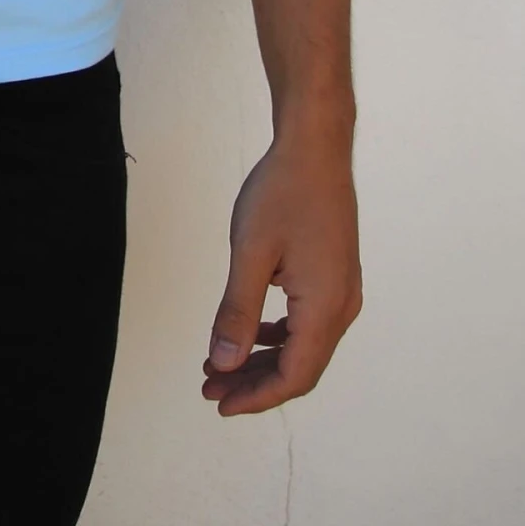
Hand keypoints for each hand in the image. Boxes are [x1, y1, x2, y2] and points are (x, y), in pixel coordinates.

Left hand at [202, 129, 362, 414]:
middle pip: (300, 367)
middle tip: (209, 387)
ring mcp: (341, 291)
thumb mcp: (251, 252)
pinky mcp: (334, 275)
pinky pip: (307, 322)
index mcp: (325, 308)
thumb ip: (237, 311)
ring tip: (219, 363)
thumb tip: (224, 362)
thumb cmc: (282, 192)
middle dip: (254, 382)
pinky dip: (276, 334)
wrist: (315, 146)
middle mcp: (342, 307)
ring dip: (262, 358)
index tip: (219, 403)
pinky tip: (247, 330)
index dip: (256, 397)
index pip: (294, 377)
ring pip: (302, 345)